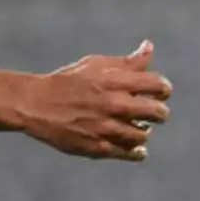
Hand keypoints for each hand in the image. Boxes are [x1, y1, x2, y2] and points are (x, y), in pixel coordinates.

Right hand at [18, 40, 171, 160]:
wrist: (36, 105)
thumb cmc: (68, 82)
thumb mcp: (95, 65)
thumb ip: (127, 62)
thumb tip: (149, 47)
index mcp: (114, 81)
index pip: (159, 85)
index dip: (162, 88)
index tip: (155, 92)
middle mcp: (114, 105)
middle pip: (159, 113)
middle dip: (158, 112)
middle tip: (148, 111)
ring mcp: (107, 128)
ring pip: (145, 135)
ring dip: (142, 130)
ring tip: (131, 125)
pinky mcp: (100, 148)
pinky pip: (132, 153)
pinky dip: (136, 150)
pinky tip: (132, 144)